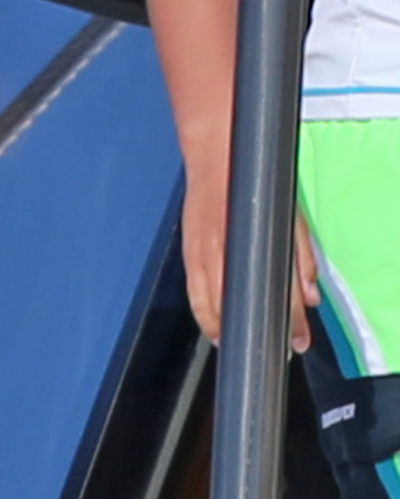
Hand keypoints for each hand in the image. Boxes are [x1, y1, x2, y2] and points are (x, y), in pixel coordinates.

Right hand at [178, 176, 318, 353]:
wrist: (218, 152)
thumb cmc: (258, 181)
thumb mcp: (292, 216)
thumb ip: (302, 257)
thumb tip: (310, 296)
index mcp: (263, 237)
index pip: (283, 291)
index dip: (293, 320)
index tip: (299, 339)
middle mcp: (231, 247)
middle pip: (246, 303)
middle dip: (264, 329)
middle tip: (277, 345)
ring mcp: (205, 249)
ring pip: (214, 304)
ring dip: (228, 329)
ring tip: (241, 343)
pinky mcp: (188, 249)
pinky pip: (194, 292)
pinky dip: (204, 314)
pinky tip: (214, 328)